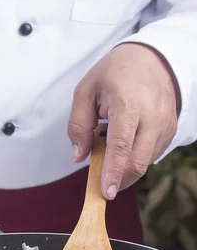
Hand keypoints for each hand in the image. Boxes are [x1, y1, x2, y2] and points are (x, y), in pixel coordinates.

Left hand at [67, 43, 179, 199]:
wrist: (151, 58)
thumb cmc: (114, 73)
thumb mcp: (85, 91)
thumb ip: (78, 125)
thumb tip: (79, 156)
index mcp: (128, 104)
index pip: (121, 145)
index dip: (113, 171)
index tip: (105, 191)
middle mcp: (152, 116)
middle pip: (137, 161)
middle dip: (118, 179)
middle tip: (101, 185)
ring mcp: (165, 124)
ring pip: (146, 162)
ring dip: (125, 168)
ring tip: (109, 149)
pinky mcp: (170, 130)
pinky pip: (152, 155)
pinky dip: (135, 158)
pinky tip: (123, 146)